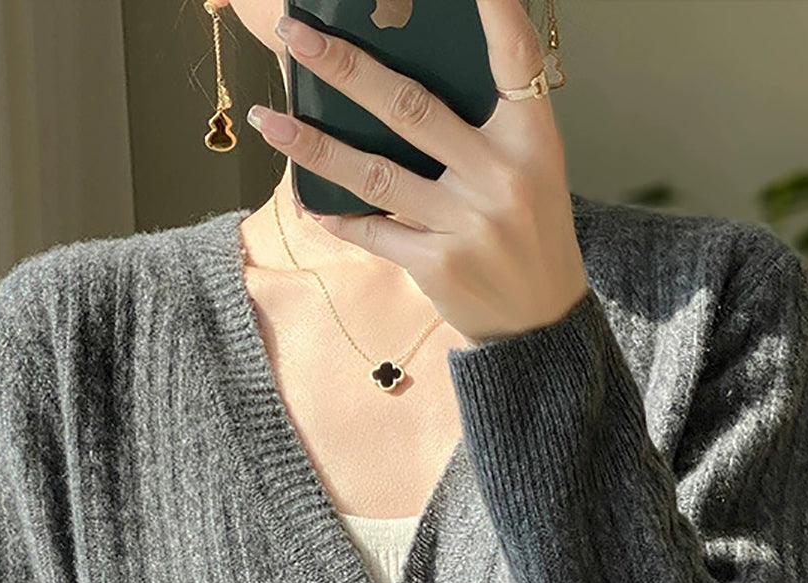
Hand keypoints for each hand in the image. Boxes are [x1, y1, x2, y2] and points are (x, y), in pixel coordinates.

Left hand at [248, 0, 589, 346]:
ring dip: (314, 144)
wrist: (539, 326)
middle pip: (410, 109)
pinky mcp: (437, 266)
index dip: (492, 11)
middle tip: (295, 39)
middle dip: (345, 69)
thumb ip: (485, 130)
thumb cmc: (530, 238)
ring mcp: (466, 224)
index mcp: (532, 142)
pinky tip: (304, 196)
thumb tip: (400, 91)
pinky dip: (335, 213)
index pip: (514, 60)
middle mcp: (500, 177)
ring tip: (268, 120)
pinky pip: (372, 230)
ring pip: (375, 173)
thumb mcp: (531, 174)